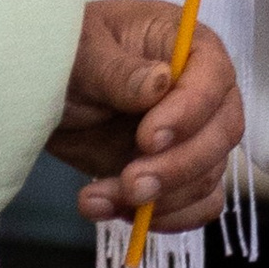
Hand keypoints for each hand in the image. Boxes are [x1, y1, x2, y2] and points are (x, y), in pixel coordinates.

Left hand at [50, 0, 245, 226]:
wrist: (46, 94)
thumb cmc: (69, 56)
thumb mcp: (83, 54)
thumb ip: (119, 70)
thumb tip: (161, 82)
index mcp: (188, 48)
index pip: (214, 79)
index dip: (189, 113)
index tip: (147, 139)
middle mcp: (202, 94)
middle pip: (221, 136)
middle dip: (177, 168)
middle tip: (130, 183)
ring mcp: (192, 137)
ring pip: (207, 178)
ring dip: (158, 200)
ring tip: (98, 196)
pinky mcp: (176, 174)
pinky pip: (194, 206)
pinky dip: (158, 219)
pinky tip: (107, 209)